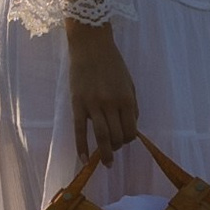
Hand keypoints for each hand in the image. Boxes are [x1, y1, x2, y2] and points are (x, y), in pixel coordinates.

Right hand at [67, 22, 139, 163]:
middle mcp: (111, 104)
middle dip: (117, 146)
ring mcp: (93, 105)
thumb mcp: (129, 82)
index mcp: (126, 99)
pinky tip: (84, 159)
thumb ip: (131, 104)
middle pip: (117, 136)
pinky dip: (82, 146)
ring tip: (106, 164)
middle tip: (113, 148)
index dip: (129, 139)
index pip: (130, 129)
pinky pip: (80, 130)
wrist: (90, 46)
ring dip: (105, 153)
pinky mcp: (77, 104)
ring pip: (101, 136)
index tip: (124, 140)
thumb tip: (131, 125)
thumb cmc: (112, 63)